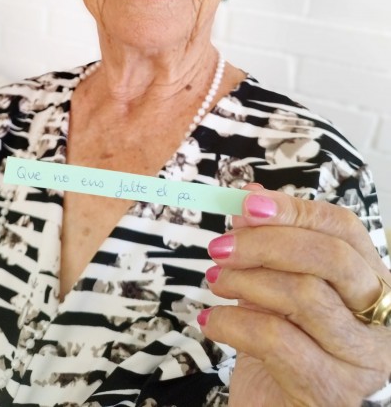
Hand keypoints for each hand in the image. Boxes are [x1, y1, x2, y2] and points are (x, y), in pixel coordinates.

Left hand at [197, 186, 390, 406]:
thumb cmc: (283, 346)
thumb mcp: (277, 287)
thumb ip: (270, 243)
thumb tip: (249, 197)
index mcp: (372, 281)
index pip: (343, 228)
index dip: (294, 209)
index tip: (246, 203)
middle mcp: (380, 318)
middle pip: (331, 257)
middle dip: (267, 243)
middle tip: (221, 246)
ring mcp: (362, 360)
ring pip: (304, 295)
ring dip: (246, 281)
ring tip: (215, 282)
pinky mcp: (331, 391)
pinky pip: (276, 340)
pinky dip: (233, 323)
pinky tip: (212, 322)